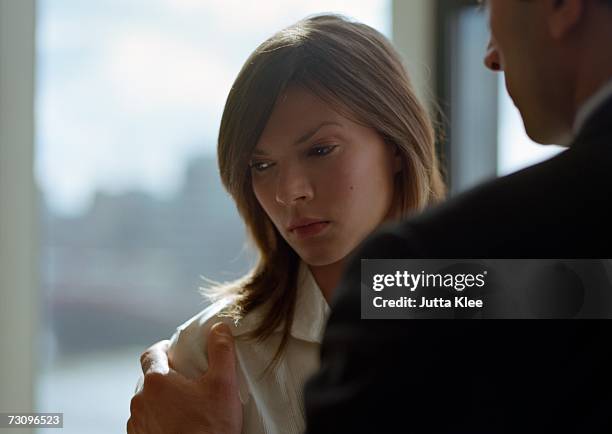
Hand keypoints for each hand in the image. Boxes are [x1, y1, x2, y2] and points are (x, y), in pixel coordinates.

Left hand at [127, 322, 242, 433]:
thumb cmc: (210, 429)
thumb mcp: (224, 385)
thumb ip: (221, 351)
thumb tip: (220, 328)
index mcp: (156, 381)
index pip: (151, 353)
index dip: (164, 349)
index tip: (178, 351)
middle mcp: (140, 400)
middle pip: (150, 378)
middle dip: (167, 376)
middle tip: (189, 382)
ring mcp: (136, 424)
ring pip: (146, 402)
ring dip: (161, 400)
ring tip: (186, 407)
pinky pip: (145, 422)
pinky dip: (158, 419)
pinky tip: (178, 425)